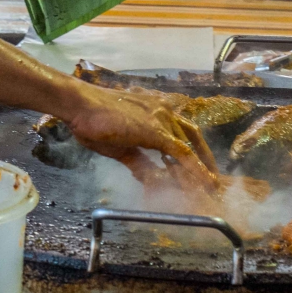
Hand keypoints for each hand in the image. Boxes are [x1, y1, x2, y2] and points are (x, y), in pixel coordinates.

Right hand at [64, 84, 219, 187]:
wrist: (80, 105)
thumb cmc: (93, 122)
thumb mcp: (120, 147)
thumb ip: (139, 161)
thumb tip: (149, 177)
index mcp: (154, 110)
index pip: (181, 131)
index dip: (193, 150)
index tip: (199, 167)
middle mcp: (163, 110)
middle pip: (192, 136)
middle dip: (204, 159)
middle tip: (211, 179)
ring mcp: (161, 118)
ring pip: (189, 147)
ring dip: (200, 168)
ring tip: (210, 187)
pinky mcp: (156, 131)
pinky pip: (183, 154)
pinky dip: (196, 169)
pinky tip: (205, 183)